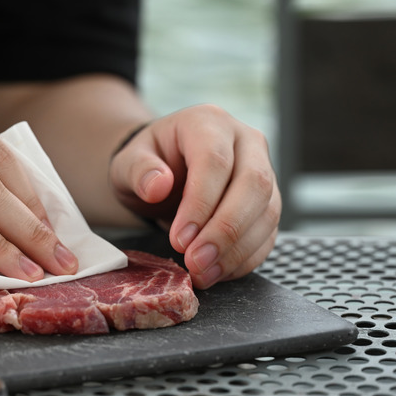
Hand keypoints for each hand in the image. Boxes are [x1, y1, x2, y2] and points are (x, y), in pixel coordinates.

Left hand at [109, 104, 280, 288]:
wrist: (162, 172)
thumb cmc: (146, 164)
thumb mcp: (127, 163)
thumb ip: (137, 170)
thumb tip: (158, 186)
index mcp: (208, 122)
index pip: (215, 161)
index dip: (200, 204)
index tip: (179, 238)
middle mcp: (245, 141)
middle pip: (254, 184)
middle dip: (225, 230)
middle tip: (196, 262)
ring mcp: (262, 170)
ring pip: (267, 211)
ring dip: (237, 250)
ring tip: (203, 273)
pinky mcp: (267, 202)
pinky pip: (268, 232)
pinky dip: (245, 257)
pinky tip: (218, 272)